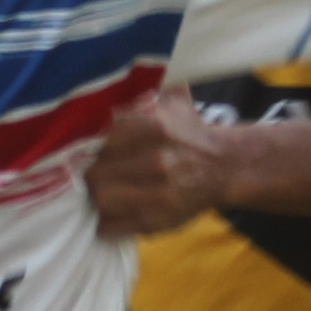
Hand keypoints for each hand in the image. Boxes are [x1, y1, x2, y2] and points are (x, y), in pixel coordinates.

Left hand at [83, 88, 243, 236]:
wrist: (224, 166)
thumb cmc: (189, 132)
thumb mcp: (173, 101)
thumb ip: (142, 91)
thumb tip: (107, 83)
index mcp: (157, 127)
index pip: (100, 139)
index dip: (88, 145)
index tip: (85, 148)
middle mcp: (157, 161)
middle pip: (95, 171)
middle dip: (89, 171)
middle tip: (90, 170)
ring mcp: (156, 196)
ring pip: (100, 199)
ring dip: (94, 196)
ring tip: (98, 189)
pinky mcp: (154, 222)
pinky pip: (111, 227)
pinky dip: (103, 221)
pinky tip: (107, 211)